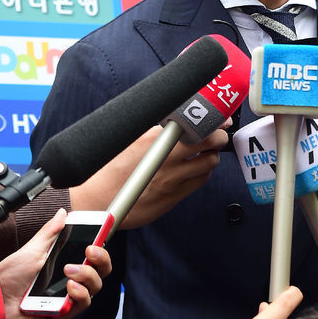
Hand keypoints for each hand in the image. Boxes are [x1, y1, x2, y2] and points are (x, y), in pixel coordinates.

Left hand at [0, 209, 111, 318]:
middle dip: (102, 258)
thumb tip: (62, 213)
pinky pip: (85, 302)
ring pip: (96, 285)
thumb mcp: (32, 250)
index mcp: (65, 262)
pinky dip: (81, 293)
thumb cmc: (10, 278)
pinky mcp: (65, 312)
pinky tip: (70, 287)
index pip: (93, 254)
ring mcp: (69, 296)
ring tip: (69, 271)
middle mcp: (71, 279)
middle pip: (102, 269)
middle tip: (90, 251)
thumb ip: (50, 232)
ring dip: (87, 275)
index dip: (101, 246)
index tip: (101, 235)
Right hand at [70, 121, 230, 227]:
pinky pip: (199, 182)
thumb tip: (180, 122)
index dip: (213, 119)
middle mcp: (167, 156)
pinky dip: (202, 174)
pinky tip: (194, 170)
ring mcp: (172, 178)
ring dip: (211, 156)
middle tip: (217, 135)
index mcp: (155, 138)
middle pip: (210, 141)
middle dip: (218, 137)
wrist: (96, 200)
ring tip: (205, 153)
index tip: (221, 118)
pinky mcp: (173, 197)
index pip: (195, 122)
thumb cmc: (110, 168)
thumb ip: (158, 131)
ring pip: (209, 163)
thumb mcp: (132, 140)